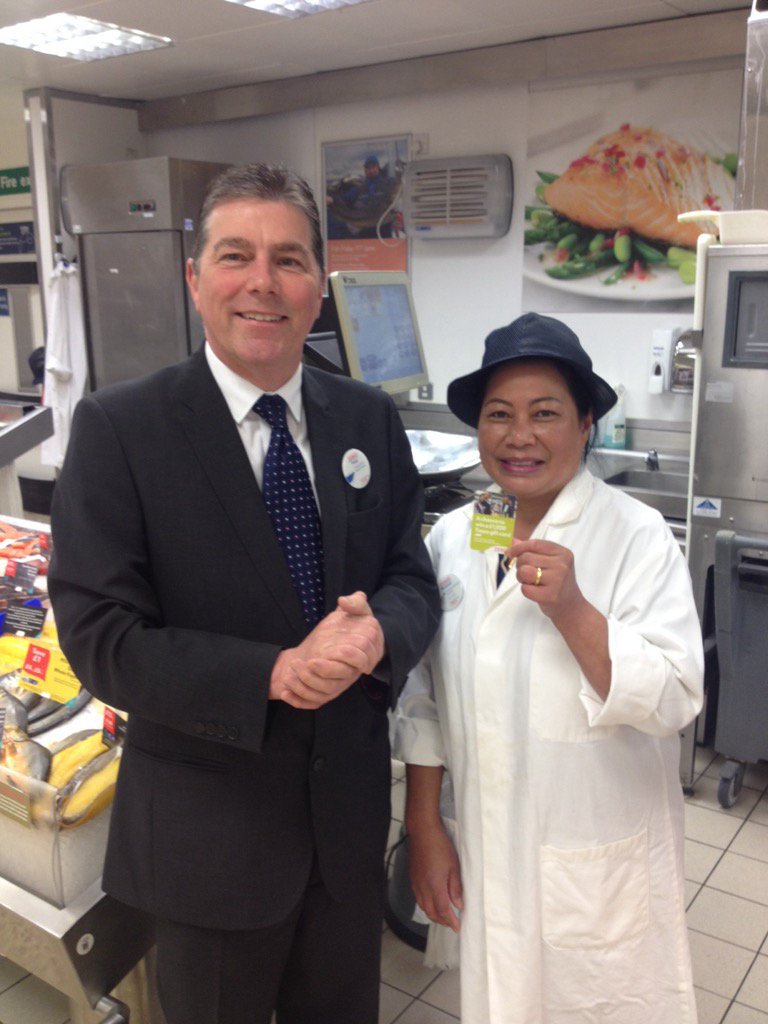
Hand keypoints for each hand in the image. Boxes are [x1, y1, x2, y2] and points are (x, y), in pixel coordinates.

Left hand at [269, 592, 385, 708]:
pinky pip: (312, 702)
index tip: (334, 649)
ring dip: (305, 684)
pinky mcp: (324, 694)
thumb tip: (343, 600)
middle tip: (307, 660)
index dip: (348, 657)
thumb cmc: (348, 625)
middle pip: (340, 678)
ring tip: (292, 668)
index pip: (361, 660)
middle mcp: (351, 673)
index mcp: (363, 654)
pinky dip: (298, 700)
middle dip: (323, 670)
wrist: (335, 642)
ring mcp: (338, 685)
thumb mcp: (355, 610)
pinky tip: (284, 692)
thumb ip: (355, 603)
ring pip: (324, 692)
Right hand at [408, 824, 462, 932]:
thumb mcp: (454, 866)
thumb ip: (455, 887)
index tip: (457, 927)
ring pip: (423, 906)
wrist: (423, 832)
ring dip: (433, 914)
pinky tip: (431, 902)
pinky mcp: (412, 878)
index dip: (450, 921)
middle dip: (442, 921)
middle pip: (431, 912)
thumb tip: (458, 904)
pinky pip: (418, 898)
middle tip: (451, 923)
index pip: (443, 910)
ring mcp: (416, 883)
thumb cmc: (440, 846)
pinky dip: (426, 905)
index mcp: (435, 886)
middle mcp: (423, 888)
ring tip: (443, 916)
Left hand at [505, 538, 584, 624]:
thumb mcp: (550, 562)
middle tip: (526, 573)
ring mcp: (557, 580)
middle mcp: (562, 564)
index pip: (535, 544)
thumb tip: (513, 540)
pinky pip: (525, 589)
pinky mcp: (550, 595)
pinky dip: (525, 590)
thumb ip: (532, 550)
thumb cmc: (557, 582)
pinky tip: (535, 591)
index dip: (518, 547)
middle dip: (520, 565)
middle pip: (527, 557)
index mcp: (563, 553)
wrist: (571, 606)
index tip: (510, 552)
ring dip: (521, 577)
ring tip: (529, 581)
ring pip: (524, 571)